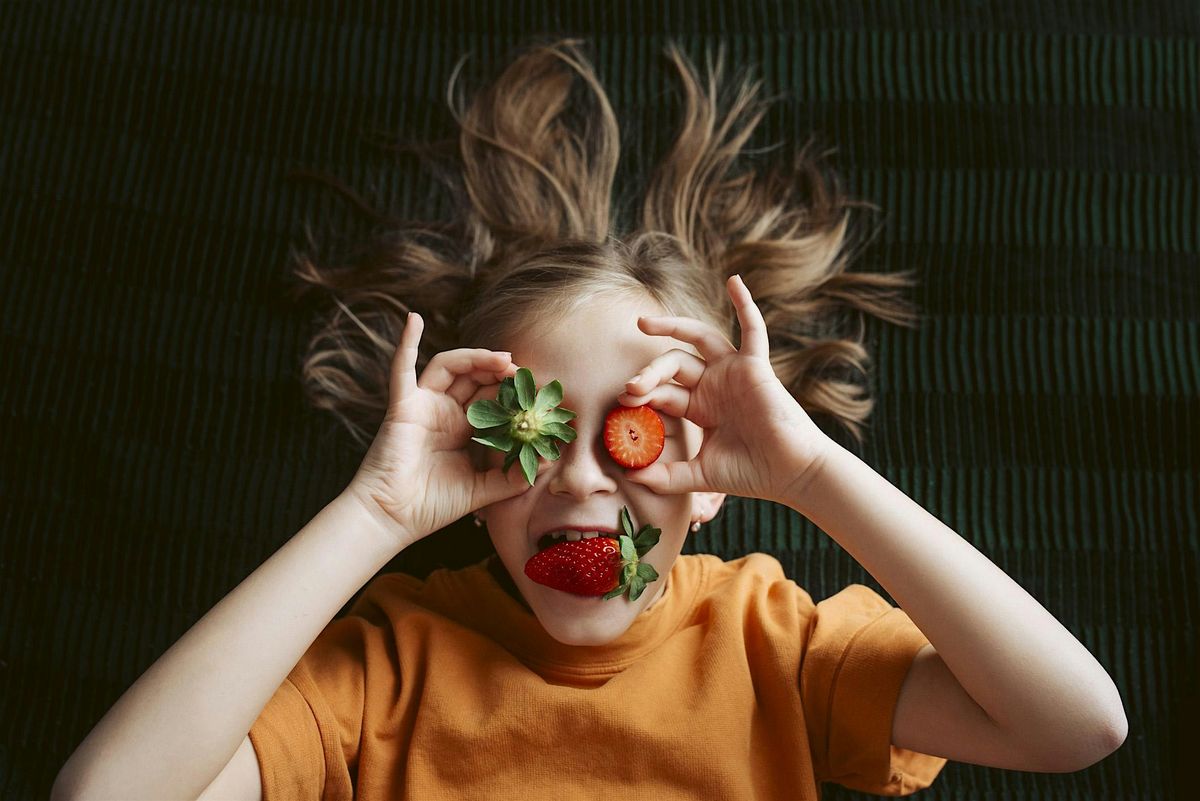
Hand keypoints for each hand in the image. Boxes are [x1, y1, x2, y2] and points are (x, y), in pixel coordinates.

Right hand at [346, 312, 543, 550]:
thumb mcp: (482, 491)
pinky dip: (406, 343)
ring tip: (501, 359)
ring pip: (450, 367)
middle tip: (524, 371)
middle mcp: (444, 412)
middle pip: (475, 379)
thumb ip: (512, 477)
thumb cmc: (432, 506)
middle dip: (500, 371)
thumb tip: (547, 459)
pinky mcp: (402, 406)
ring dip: (475, 358)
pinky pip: (401, 369)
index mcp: (462, 429)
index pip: (492, 399)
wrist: (393, 518)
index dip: (512, 392)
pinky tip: (413, 319)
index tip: (537, 391)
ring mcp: (422, 406)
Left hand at [616, 274, 833, 505]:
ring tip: (644, 323)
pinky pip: (753, 329)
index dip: (642, 395)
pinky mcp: (756, 366)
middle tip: (630, 387)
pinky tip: (734, 282)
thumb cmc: (751, 474)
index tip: (622, 405)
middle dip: (649, 373)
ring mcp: (734, 372)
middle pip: (673, 365)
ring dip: (673, 328)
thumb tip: (630, 478)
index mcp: (700, 407)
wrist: (790, 474)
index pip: (663, 392)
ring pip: (699, 340)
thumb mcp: (700, 475)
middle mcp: (714, 385)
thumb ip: (667, 477)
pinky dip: (745, 304)